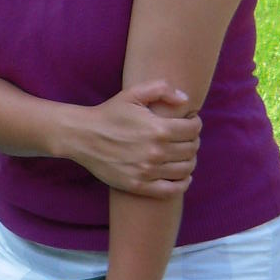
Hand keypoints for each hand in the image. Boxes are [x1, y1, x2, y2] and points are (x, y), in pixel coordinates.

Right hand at [70, 81, 200, 196]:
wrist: (83, 137)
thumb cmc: (109, 113)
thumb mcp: (133, 93)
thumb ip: (162, 89)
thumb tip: (185, 100)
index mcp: (159, 129)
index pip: (193, 129)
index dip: (195, 123)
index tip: (190, 122)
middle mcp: (156, 152)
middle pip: (191, 149)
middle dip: (193, 141)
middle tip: (186, 138)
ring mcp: (148, 171)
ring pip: (186, 169)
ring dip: (190, 161)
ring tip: (183, 155)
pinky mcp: (139, 185)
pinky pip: (172, 190)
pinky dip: (183, 183)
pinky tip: (183, 176)